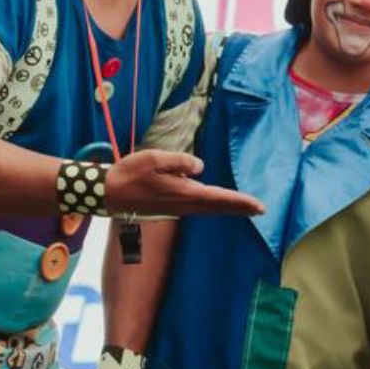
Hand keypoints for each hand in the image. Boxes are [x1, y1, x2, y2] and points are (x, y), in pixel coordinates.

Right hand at [100, 148, 261, 218]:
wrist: (109, 194)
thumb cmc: (129, 174)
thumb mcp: (154, 159)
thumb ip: (179, 161)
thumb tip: (200, 166)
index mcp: (184, 192)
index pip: (219, 198)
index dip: (240, 201)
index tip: (259, 206)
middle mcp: (184, 204)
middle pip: (218, 207)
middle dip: (239, 208)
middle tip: (260, 209)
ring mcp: (177, 208)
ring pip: (209, 209)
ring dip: (227, 207)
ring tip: (243, 206)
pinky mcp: (170, 207)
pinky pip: (199, 208)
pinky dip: (213, 206)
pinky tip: (214, 202)